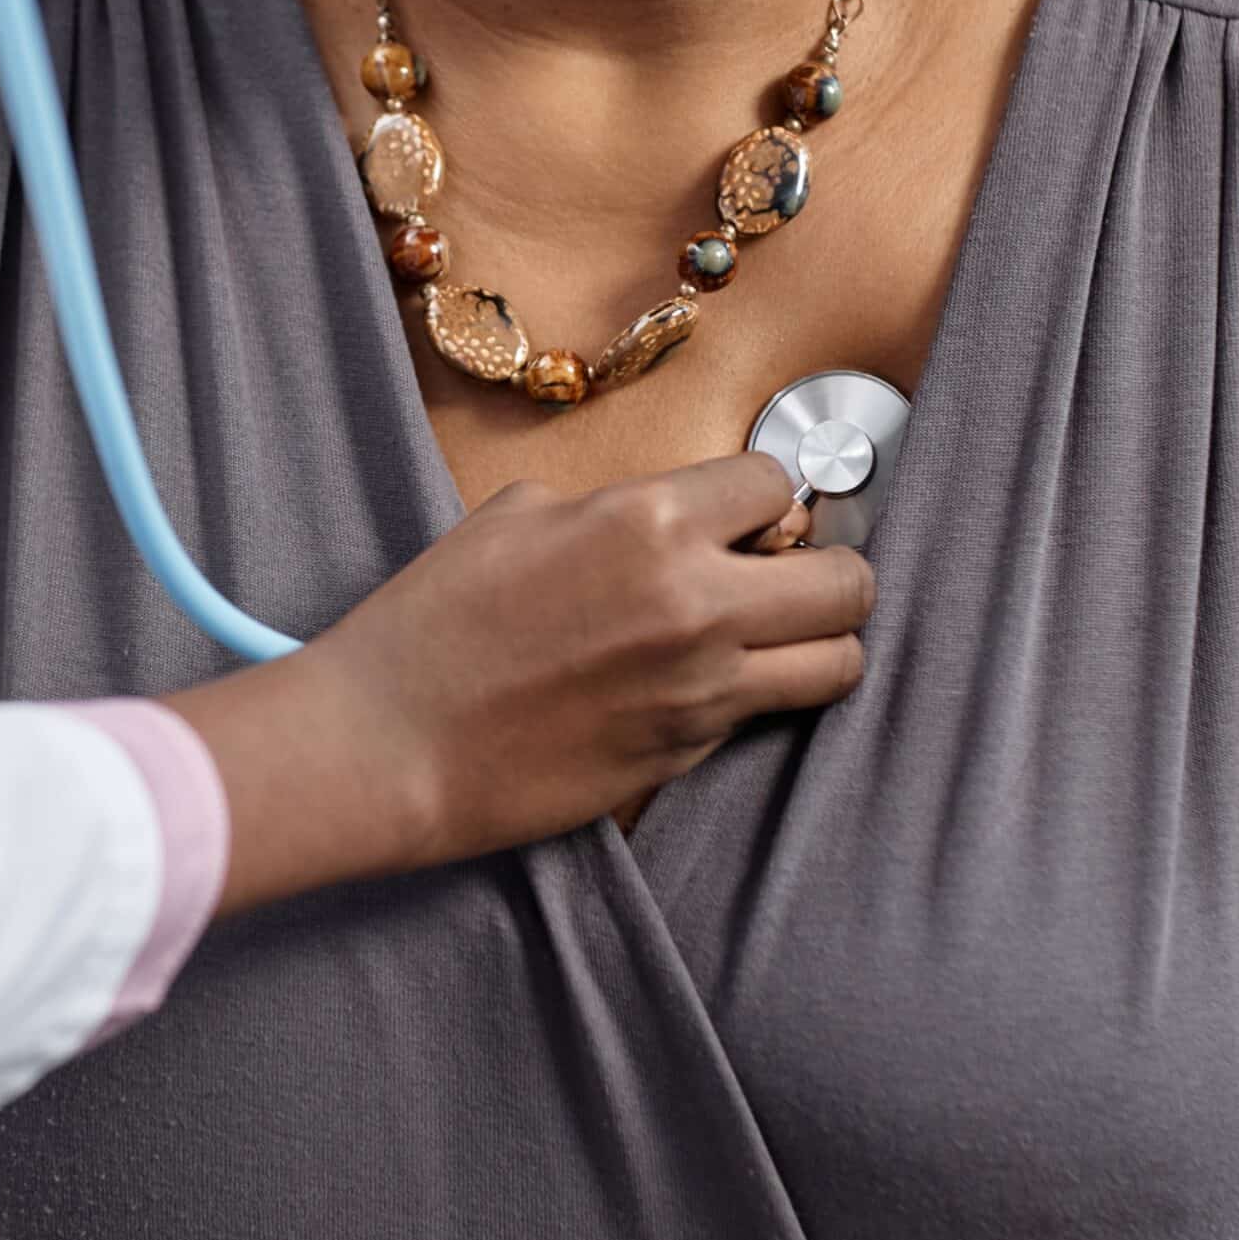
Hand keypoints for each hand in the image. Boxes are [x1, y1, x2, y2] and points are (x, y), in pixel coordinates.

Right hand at [166, 454, 873, 912]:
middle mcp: (696, 605)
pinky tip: (705, 683)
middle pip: (847, 580)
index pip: (777, 485)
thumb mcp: (518, 515)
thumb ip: (618, 506)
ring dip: (818, 643)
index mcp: (650, 522)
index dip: (761, 496)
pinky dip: (759, 696)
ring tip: (775, 637)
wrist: (391, 742)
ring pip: (838, 662)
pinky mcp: (688, 755)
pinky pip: (768, 715)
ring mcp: (701, 689)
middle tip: (790, 574)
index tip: (744, 512)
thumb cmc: (435, 623)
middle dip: (828, 570)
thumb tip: (683, 517)